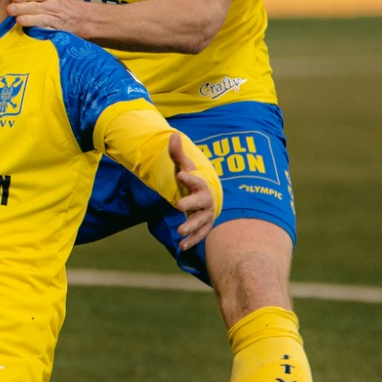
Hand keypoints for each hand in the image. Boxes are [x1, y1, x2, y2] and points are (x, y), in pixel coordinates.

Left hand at [7, 0, 85, 33]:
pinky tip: (29, 34)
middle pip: (36, 7)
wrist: (77, 17)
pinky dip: (39, 33)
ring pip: (41, 21)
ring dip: (30, 21)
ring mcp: (52, 20)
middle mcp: (51, 6)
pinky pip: (46, 33)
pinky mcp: (53, 32)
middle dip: (23, 8)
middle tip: (10, 9)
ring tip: (18, 20)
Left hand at [171, 132, 216, 251]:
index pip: (195, 180)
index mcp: (200, 185)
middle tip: (178, 206)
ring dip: (191, 227)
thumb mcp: (185, 167)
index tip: (180, 174)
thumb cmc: (193, 181)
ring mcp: (206, 215)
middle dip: (190, 204)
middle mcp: (205, 200)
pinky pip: (200, 235)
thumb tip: (173, 134)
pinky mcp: (204, 227)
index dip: (188, 177)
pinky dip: (192, 241)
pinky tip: (181, 246)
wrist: (209, 197)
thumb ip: (177, 154)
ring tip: (180, 231)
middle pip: (199, 202)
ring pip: (200, 221)